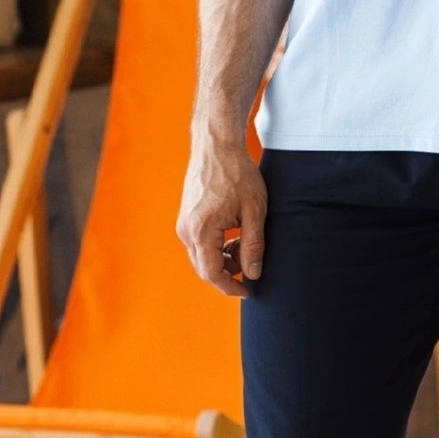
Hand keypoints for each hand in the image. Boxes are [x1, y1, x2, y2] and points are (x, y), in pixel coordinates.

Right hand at [176, 135, 267, 297]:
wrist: (217, 146)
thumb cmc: (238, 174)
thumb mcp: (254, 211)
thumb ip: (254, 245)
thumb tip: (254, 274)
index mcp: (202, 231)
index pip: (212, 273)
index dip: (231, 287)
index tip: (248, 291)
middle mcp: (187, 230)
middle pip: (205, 268)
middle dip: (228, 273)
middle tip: (251, 266)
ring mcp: (184, 223)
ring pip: (202, 256)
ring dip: (224, 259)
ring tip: (245, 242)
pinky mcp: (186, 217)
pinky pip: (199, 243)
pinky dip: (217, 246)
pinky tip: (234, 234)